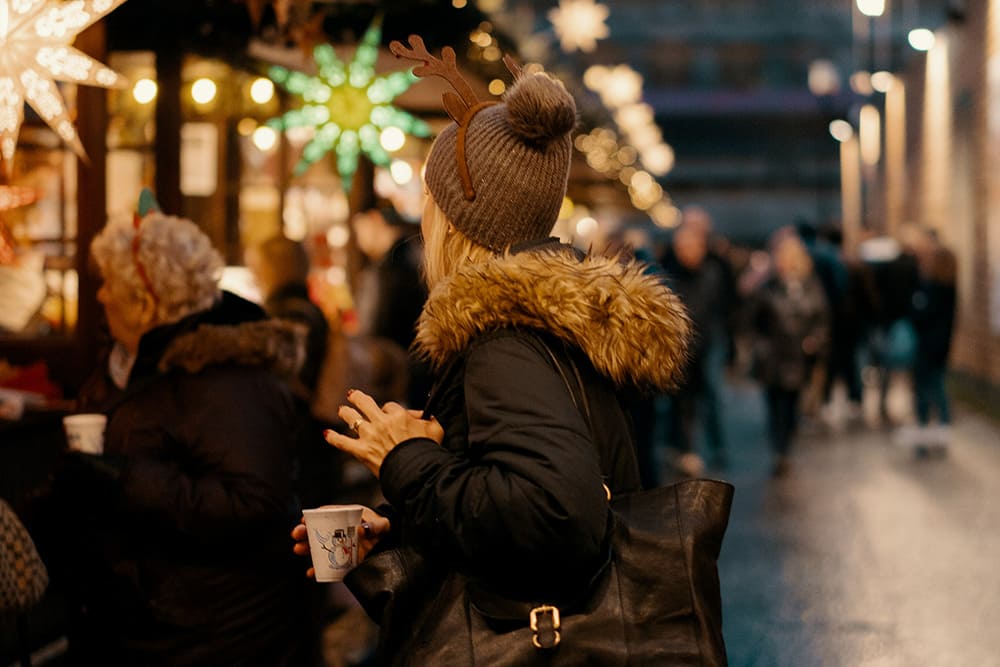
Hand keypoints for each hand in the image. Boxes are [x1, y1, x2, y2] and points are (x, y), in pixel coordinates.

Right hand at [291, 506, 391, 577]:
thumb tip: (362, 530)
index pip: (328, 513)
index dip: (315, 516)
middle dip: (305, 532)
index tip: (305, 520)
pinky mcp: (341, 561)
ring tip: (298, 549)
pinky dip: (318, 569)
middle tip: (296, 534)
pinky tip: (310, 572)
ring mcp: (339, 546)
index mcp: (347, 517)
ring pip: (319, 546)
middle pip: (318, 530)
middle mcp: (339, 531)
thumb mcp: (382, 524)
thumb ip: (376, 526)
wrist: (390, 545)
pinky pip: (326, 566)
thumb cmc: (383, 529)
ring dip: (306, 548)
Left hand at [325, 389, 443, 477]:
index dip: (389, 410)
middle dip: (358, 398)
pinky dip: (333, 438)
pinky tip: (326, 433)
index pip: (389, 406)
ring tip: (341, 410)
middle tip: (352, 395)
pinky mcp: (362, 451)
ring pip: (352, 419)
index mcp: (399, 415)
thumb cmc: (426, 451)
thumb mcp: (435, 430)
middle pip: (365, 403)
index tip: (390, 414)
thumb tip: (426, 415)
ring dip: (345, 413)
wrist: (416, 471)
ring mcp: (370, 436)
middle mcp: (381, 422)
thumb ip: (430, 419)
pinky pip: (343, 443)